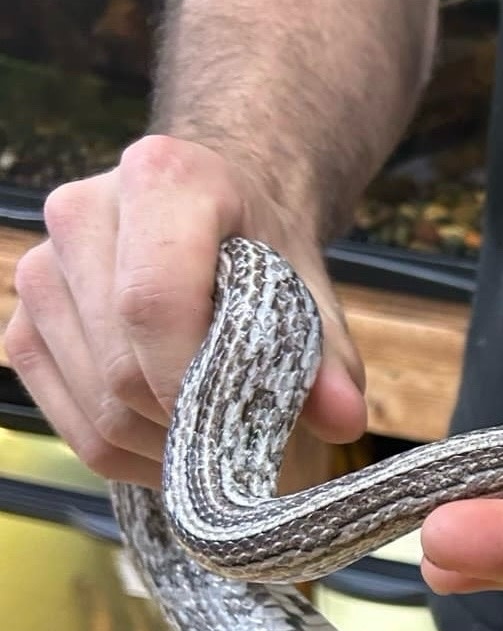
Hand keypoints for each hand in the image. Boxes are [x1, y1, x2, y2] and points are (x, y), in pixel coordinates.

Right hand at [3, 135, 366, 486]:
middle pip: (122, 367)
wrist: (221, 219)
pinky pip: (69, 419)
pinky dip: (128, 451)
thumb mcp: (311, 295)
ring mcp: (41, 269)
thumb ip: (330, 358)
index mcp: (162, 179)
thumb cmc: (266, 257)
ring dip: (163, 445)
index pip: (155, 303)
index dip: (195, 382)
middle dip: (189, 424)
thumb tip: (343, 419)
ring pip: (96, 404)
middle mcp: (81, 212)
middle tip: (245, 441)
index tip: (241, 421)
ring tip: (218, 436)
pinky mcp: (25, 323)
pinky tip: (175, 440)